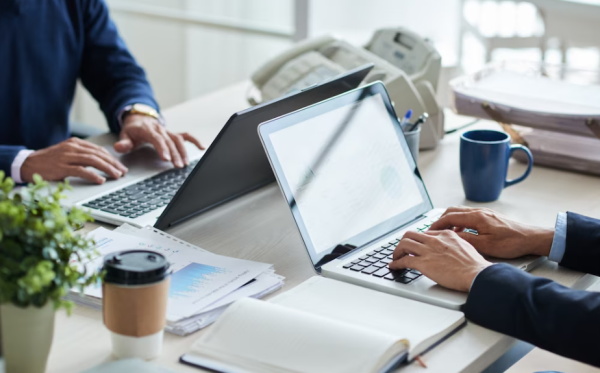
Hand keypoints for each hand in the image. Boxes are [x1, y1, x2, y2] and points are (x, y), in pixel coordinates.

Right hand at [21, 138, 127, 183]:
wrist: (28, 163)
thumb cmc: (49, 161)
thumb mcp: (67, 153)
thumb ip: (82, 155)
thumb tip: (102, 161)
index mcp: (75, 143)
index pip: (98, 150)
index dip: (112, 158)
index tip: (121, 166)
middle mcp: (72, 148)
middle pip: (98, 155)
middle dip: (113, 164)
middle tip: (123, 172)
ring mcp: (66, 157)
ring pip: (93, 161)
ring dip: (107, 169)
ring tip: (116, 175)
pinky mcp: (61, 167)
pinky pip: (81, 170)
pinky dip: (93, 175)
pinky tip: (101, 180)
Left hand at [114, 115, 203, 167]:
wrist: (139, 119)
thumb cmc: (133, 130)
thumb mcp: (124, 135)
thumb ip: (123, 142)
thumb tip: (119, 147)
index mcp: (148, 129)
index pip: (157, 138)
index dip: (162, 148)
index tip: (166, 158)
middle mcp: (160, 129)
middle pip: (169, 141)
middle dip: (175, 154)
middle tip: (177, 166)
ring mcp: (168, 131)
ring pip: (178, 140)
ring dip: (183, 152)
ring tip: (185, 164)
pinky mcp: (173, 133)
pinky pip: (186, 136)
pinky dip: (194, 141)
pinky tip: (202, 147)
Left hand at [389, 230, 491, 291]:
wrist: (475, 274)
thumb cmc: (474, 265)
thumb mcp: (465, 246)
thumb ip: (454, 244)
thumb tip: (450, 250)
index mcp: (446, 235)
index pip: (425, 233)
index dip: (418, 240)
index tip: (415, 245)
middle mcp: (435, 240)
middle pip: (411, 235)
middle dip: (404, 242)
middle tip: (402, 250)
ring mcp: (428, 251)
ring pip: (404, 244)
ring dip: (397, 251)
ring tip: (395, 257)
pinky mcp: (423, 263)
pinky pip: (404, 260)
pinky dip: (396, 263)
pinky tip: (394, 266)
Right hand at [429, 206, 553, 257]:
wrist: (531, 238)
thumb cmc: (512, 242)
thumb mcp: (486, 245)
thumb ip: (467, 239)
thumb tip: (452, 236)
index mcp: (477, 217)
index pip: (450, 217)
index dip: (437, 224)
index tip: (429, 231)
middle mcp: (480, 212)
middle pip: (453, 211)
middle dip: (440, 220)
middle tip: (433, 231)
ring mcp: (485, 213)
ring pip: (461, 212)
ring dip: (450, 221)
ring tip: (445, 233)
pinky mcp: (489, 216)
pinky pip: (469, 216)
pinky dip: (460, 222)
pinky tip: (462, 233)